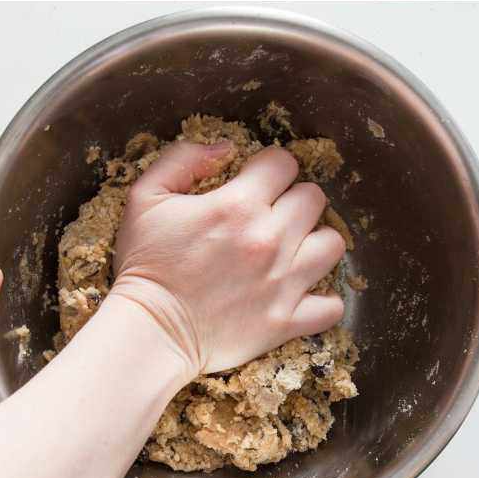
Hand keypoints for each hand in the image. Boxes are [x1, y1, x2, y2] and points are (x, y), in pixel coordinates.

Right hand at [107, 141, 346, 376]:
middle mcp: (270, 239)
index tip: (255, 179)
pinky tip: (300, 290)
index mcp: (237, 205)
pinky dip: (322, 297)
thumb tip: (223, 148)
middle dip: (293, 198)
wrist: (149, 329)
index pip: (283, 163)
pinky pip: (332, 305)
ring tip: (291, 248)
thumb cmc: (145, 261)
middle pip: (314, 198)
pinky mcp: (287, 321)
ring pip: (333, 244)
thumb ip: (182, 160)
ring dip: (313, 240)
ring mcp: (284, 282)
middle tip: (270, 213)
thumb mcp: (145, 196)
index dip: (269, 166)